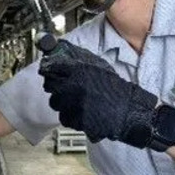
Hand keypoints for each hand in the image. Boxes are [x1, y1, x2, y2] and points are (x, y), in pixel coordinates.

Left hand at [39, 40, 157, 146]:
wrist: (127, 109)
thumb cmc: (115, 88)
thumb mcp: (97, 66)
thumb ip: (78, 60)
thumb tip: (61, 55)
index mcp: (78, 70)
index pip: (51, 65)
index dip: (48, 67)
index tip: (47, 69)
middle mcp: (73, 86)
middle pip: (50, 85)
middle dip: (55, 85)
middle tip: (64, 86)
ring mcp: (73, 104)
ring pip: (55, 102)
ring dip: (62, 101)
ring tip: (75, 100)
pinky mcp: (76, 120)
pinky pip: (64, 117)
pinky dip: (69, 114)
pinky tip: (79, 110)